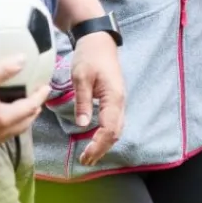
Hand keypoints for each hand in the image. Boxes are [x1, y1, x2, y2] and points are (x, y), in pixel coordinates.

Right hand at [0, 57, 44, 147]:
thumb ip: (3, 69)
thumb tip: (23, 58)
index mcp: (2, 119)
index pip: (29, 108)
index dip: (39, 97)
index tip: (46, 87)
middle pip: (23, 124)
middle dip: (33, 112)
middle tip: (38, 100)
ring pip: (10, 132)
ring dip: (20, 121)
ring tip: (22, 110)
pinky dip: (5, 126)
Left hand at [70, 32, 125, 165]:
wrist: (99, 41)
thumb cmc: (89, 56)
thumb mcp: (81, 77)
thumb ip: (83, 101)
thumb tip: (83, 125)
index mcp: (114, 97)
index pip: (109, 129)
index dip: (98, 145)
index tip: (85, 156)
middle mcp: (120, 101)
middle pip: (116, 132)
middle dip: (102, 149)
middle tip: (86, 161)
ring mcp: (119, 100)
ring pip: (117, 128)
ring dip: (105, 144)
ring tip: (90, 155)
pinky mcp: (115, 99)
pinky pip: (114, 122)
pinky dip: (107, 134)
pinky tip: (97, 140)